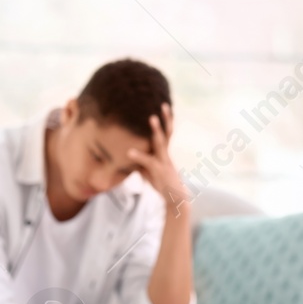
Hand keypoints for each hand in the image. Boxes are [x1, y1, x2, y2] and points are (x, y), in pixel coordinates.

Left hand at [127, 102, 189, 216]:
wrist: (175, 199)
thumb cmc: (162, 183)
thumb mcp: (149, 169)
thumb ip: (140, 160)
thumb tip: (127, 153)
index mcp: (165, 152)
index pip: (167, 132)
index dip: (166, 119)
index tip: (164, 105)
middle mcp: (166, 154)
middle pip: (168, 132)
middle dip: (166, 118)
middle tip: (164, 104)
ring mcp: (164, 161)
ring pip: (161, 142)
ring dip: (156, 130)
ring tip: (151, 118)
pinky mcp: (160, 171)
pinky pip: (148, 161)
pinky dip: (138, 156)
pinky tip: (129, 152)